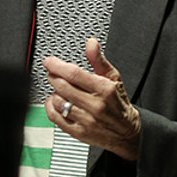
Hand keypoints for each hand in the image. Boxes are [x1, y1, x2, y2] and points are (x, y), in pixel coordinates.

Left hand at [44, 37, 140, 160]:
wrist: (127, 132)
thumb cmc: (119, 103)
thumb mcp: (114, 78)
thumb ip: (99, 60)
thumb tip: (91, 43)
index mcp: (104, 89)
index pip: (74, 74)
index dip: (57, 66)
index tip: (49, 62)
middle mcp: (95, 105)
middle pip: (63, 87)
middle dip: (53, 77)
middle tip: (53, 73)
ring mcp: (87, 120)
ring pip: (58, 102)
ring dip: (54, 92)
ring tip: (59, 89)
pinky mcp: (79, 132)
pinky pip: (56, 118)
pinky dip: (51, 108)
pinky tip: (55, 102)